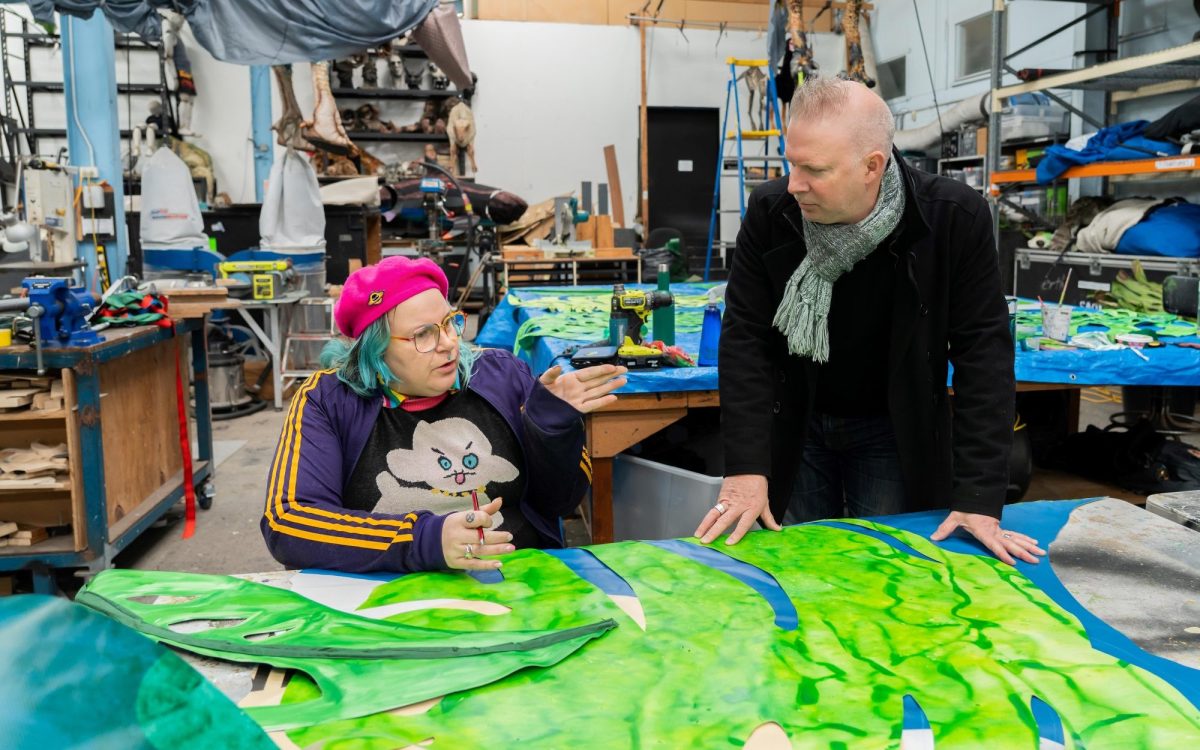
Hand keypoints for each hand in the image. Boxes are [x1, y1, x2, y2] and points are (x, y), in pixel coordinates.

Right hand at [442, 497, 514, 570]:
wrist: (431, 540)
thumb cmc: (454, 526)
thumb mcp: (465, 515)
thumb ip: (484, 510)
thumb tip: (500, 500)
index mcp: (457, 520)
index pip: (475, 518)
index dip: (486, 520)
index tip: (490, 523)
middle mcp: (456, 535)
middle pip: (479, 537)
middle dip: (497, 537)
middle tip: (510, 537)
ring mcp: (455, 550)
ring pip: (479, 551)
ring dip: (496, 550)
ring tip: (510, 548)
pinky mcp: (456, 562)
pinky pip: (473, 565)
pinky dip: (486, 565)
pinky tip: (499, 564)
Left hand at [539, 364, 627, 413]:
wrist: (539, 410)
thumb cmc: (542, 394)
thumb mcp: (544, 381)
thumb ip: (551, 374)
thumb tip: (558, 366)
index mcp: (572, 378)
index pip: (589, 373)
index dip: (600, 370)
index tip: (612, 367)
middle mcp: (578, 388)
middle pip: (597, 380)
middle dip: (611, 375)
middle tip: (624, 370)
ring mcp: (580, 398)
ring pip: (598, 391)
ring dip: (611, 386)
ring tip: (623, 381)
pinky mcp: (578, 409)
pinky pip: (593, 404)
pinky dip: (603, 401)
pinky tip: (614, 397)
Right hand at [694, 474, 780, 544]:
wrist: (748, 468)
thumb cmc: (757, 486)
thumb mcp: (765, 503)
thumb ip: (769, 519)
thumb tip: (777, 529)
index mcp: (751, 508)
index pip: (743, 524)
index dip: (736, 534)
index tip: (729, 543)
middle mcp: (738, 506)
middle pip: (724, 521)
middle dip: (714, 532)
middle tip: (706, 541)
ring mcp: (728, 501)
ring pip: (714, 515)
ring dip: (705, 525)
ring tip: (699, 535)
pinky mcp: (721, 497)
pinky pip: (713, 510)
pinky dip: (706, 519)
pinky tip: (701, 527)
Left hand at [930, 511, 1045, 564]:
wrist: (974, 498)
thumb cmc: (964, 510)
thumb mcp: (954, 518)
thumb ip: (945, 528)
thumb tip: (933, 537)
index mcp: (983, 531)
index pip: (994, 544)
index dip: (1002, 553)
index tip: (1012, 562)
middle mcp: (994, 532)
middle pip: (1010, 543)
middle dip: (1023, 552)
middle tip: (1035, 560)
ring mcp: (999, 530)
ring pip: (1016, 539)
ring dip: (1028, 546)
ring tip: (1040, 553)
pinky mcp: (1001, 529)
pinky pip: (1015, 535)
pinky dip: (1025, 539)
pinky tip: (1034, 543)